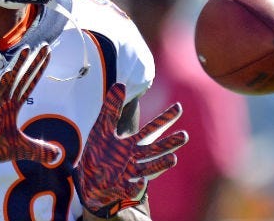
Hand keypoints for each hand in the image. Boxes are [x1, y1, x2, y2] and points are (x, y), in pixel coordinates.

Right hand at [0, 43, 58, 169]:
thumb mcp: (21, 149)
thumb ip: (40, 150)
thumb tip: (58, 155)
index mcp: (12, 106)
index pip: (29, 84)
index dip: (38, 70)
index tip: (48, 55)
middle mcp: (4, 100)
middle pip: (23, 77)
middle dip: (34, 62)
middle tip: (45, 45)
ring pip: (8, 80)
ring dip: (17, 65)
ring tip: (27, 49)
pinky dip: (1, 84)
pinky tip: (8, 72)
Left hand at [73, 83, 187, 217]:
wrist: (88, 179)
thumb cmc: (99, 152)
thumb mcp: (102, 127)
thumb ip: (111, 108)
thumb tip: (120, 84)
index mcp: (132, 144)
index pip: (151, 130)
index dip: (164, 119)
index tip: (179, 107)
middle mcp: (135, 159)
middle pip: (154, 150)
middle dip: (169, 144)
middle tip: (185, 135)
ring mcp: (129, 175)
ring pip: (147, 170)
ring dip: (160, 165)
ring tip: (173, 159)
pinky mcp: (119, 189)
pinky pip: (129, 189)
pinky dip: (136, 187)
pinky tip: (141, 182)